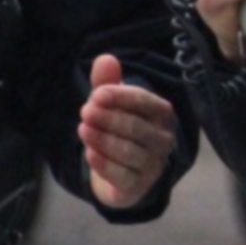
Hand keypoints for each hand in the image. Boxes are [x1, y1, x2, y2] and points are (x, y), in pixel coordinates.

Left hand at [78, 54, 178, 209]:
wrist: (120, 172)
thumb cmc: (119, 127)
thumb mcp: (110, 104)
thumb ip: (106, 82)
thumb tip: (105, 59)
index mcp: (161, 113)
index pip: (144, 101)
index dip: (120, 97)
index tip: (96, 95)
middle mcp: (163, 138)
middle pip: (136, 127)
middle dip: (108, 118)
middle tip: (84, 112)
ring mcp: (153, 164)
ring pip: (129, 152)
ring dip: (103, 140)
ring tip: (82, 130)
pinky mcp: (139, 185)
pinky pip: (123, 175)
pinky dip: (104, 164)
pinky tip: (89, 154)